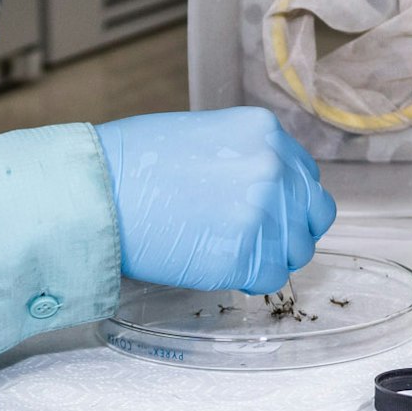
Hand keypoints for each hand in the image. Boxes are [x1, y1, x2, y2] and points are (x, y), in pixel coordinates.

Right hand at [93, 108, 335, 293]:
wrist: (97, 191)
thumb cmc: (133, 163)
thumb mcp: (202, 134)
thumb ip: (244, 156)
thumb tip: (263, 187)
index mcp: (264, 132)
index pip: (306, 176)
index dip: (291, 200)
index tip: (275, 213)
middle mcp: (273, 168)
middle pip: (314, 214)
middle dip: (291, 229)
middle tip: (260, 239)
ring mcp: (262, 212)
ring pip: (296, 250)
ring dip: (272, 255)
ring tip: (233, 250)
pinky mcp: (243, 255)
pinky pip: (270, 277)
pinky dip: (252, 278)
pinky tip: (224, 265)